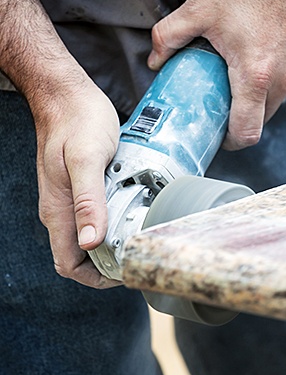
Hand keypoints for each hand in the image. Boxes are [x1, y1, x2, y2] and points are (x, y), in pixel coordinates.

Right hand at [33, 79, 120, 287]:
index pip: (68, 264)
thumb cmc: (77, 123)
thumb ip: (88, 201)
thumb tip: (90, 242)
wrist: (68, 98)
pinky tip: (131, 214)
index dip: (94, 277)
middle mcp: (61, 211)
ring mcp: (70, 201)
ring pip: (88, 238)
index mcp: (58, 210)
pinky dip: (112, 223)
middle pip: (80, 256)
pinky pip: (95, 217)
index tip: (122, 273)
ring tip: (138, 237)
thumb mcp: (87, 160)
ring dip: (112, 244)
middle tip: (138, 256)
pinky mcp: (81, 189)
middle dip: (107, 265)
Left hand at [148, 0, 285, 149]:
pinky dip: (281, 73)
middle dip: (244, 115)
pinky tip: (271, 52)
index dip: (232, 141)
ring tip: (249, 69)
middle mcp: (285, 79)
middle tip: (229, 99)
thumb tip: (156, 60)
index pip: (246, 132)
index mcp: (256, 76)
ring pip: (279, 99)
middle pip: (262, 118)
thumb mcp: (202, 8)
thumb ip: (170, 36)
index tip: (223, 136)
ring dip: (263, 93)